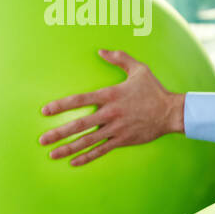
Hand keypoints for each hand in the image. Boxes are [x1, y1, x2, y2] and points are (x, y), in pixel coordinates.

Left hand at [39, 49, 184, 165]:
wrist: (172, 112)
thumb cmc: (155, 90)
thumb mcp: (139, 69)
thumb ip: (120, 58)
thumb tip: (101, 50)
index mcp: (110, 95)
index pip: (80, 100)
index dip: (61, 105)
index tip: (45, 111)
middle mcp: (111, 113)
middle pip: (80, 125)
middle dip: (59, 133)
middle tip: (42, 139)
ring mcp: (116, 129)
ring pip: (88, 141)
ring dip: (68, 148)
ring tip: (52, 154)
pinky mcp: (123, 140)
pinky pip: (102, 150)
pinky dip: (87, 157)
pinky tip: (73, 162)